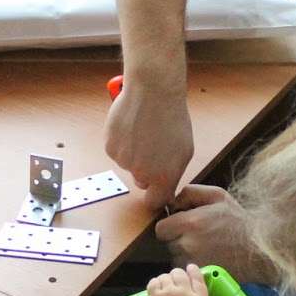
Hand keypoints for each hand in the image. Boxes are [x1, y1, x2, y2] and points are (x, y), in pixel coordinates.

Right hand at [105, 82, 193, 210]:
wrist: (153, 92)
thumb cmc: (172, 117)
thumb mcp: (184, 150)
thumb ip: (173, 173)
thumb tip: (165, 188)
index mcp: (163, 177)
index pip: (154, 202)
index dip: (156, 196)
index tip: (157, 189)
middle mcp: (142, 173)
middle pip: (141, 181)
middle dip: (146, 170)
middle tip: (154, 147)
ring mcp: (124, 161)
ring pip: (128, 164)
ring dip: (135, 153)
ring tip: (144, 131)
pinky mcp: (110, 147)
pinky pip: (116, 151)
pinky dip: (122, 142)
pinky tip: (132, 127)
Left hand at [139, 264, 208, 295]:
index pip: (198, 279)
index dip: (194, 271)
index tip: (191, 267)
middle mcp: (185, 293)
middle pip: (181, 274)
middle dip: (178, 275)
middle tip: (175, 281)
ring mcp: (169, 292)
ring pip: (167, 276)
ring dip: (166, 279)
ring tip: (165, 287)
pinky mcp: (156, 294)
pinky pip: (155, 281)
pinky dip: (156, 283)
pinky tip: (157, 289)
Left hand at [154, 186, 275, 282]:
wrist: (259, 248)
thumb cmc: (238, 220)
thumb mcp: (217, 196)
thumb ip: (190, 193)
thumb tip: (171, 203)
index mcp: (189, 223)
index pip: (160, 230)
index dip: (169, 227)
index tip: (179, 227)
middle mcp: (187, 244)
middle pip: (167, 245)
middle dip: (176, 240)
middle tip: (195, 237)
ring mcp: (193, 263)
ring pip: (175, 259)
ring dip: (183, 254)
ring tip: (203, 248)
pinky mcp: (200, 276)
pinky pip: (186, 270)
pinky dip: (192, 266)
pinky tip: (206, 259)